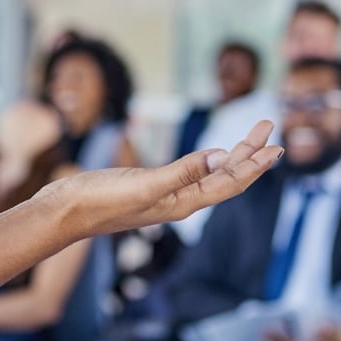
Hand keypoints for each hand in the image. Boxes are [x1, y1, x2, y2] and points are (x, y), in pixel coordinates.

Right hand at [37, 120, 282, 238]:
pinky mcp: (147, 187)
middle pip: (225, 177)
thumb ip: (184, 172)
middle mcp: (179, 201)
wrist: (64, 211)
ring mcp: (163, 195)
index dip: (255, 165)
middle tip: (269, 129)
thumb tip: (225, 157)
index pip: (230, 183)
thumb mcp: (145, 183)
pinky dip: (204, 161)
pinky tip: (207, 157)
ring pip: (208, 175)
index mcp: (183, 203)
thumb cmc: (100, 201)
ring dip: (231, 157)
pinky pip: (188, 173)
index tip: (276, 145)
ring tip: (249, 140)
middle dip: (249, 154)